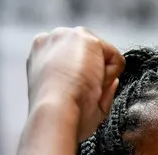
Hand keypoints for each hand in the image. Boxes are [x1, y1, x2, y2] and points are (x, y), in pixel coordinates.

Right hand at [27, 27, 124, 141]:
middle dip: (93, 74)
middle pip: (90, 54)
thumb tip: (113, 80)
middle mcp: (51, 39)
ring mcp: (67, 36)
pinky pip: (115, 58)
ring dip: (102, 75)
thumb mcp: (74, 101)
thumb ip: (94, 88)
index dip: (82, 78)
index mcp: (41, 54)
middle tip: (82, 93)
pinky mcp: (85, 37)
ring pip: (103, 54)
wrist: (54, 113)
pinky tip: (94, 84)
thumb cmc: (61, 115)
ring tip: (87, 89)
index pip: (74, 58)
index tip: (76, 93)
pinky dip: (111, 75)